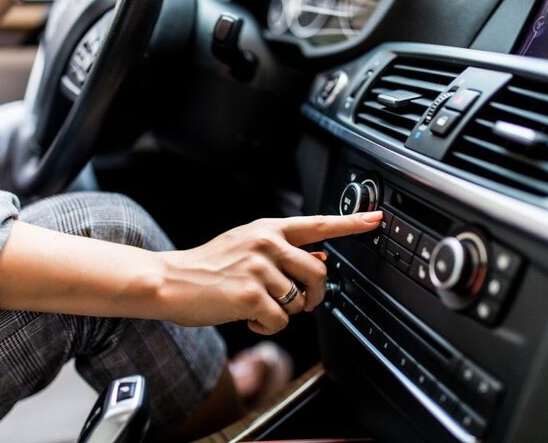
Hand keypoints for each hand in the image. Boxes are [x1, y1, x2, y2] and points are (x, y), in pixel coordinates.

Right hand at [157, 211, 381, 334]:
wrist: (171, 280)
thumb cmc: (208, 266)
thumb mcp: (246, 247)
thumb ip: (282, 252)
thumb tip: (321, 262)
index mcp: (268, 229)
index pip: (317, 224)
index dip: (351, 224)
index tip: (376, 220)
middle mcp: (266, 244)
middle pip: (319, 274)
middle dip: (313, 296)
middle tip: (296, 302)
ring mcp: (259, 268)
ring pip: (299, 302)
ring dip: (282, 313)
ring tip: (257, 306)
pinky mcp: (250, 295)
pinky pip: (281, 321)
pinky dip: (266, 327)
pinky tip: (248, 317)